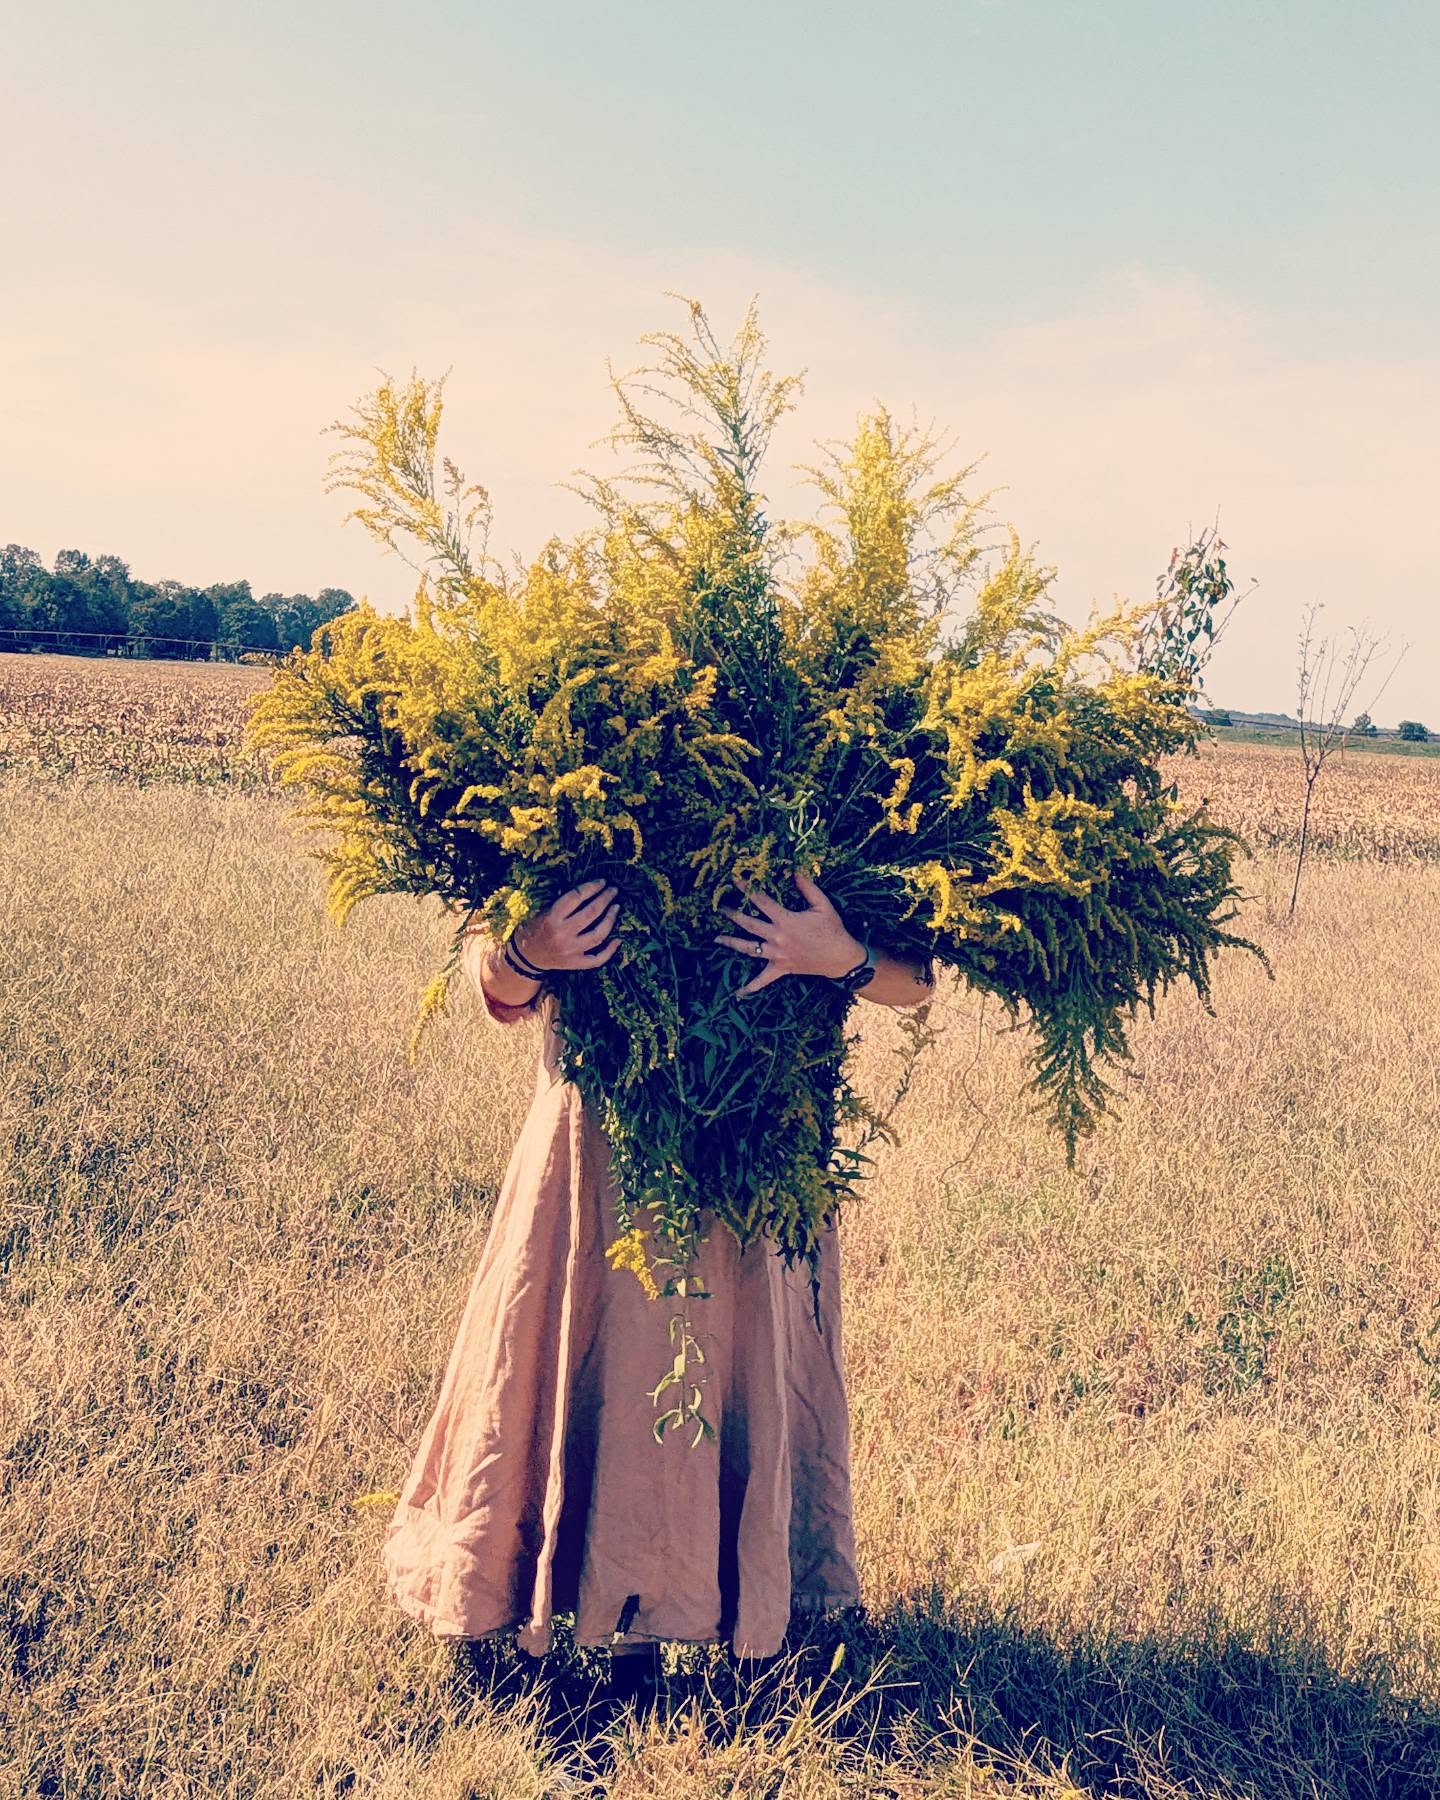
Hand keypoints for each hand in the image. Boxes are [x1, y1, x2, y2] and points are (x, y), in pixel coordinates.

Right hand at [517, 878, 621, 971]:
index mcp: (552, 918)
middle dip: (605, 899)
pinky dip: (610, 950)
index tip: (602, 882)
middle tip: (613, 891)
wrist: (526, 956)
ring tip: (616, 907)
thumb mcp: (542, 911)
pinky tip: (618, 940)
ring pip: (598, 935)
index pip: (576, 897)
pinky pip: (597, 959)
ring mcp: (570, 951)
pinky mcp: (575, 963)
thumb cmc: (534, 928)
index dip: (592, 887)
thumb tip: (587, 889)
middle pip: (591, 913)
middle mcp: (562, 934)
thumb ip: (562, 902)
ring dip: (610, 919)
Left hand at [713, 870, 864, 997]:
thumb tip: (793, 871)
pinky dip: (751, 987)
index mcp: (786, 920)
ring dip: (732, 943)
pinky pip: (763, 980)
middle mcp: (778, 938)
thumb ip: (807, 887)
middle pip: (748, 924)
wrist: (840, 957)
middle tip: (719, 907)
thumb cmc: (832, 929)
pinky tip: (737, 993)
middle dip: (732, 914)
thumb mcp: (822, 904)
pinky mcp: (781, 969)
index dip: (747, 889)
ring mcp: (777, 955)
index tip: (734, 880)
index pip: (761, 901)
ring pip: (749, 949)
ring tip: (716, 938)